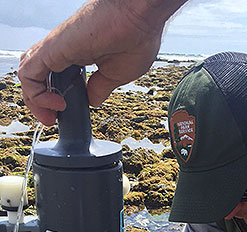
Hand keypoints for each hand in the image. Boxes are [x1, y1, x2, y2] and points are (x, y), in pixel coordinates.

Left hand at [18, 0, 185, 124]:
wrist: (140, 17)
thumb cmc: (136, 38)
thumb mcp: (117, 75)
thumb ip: (100, 88)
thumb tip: (93, 100)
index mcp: (78, 55)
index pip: (53, 78)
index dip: (53, 98)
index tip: (66, 112)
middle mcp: (63, 51)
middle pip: (36, 77)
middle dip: (39, 103)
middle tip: (52, 120)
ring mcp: (56, 49)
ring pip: (28, 75)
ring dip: (33, 100)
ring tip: (52, 115)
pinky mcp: (52, 49)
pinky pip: (29, 74)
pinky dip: (35, 94)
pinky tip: (57, 103)